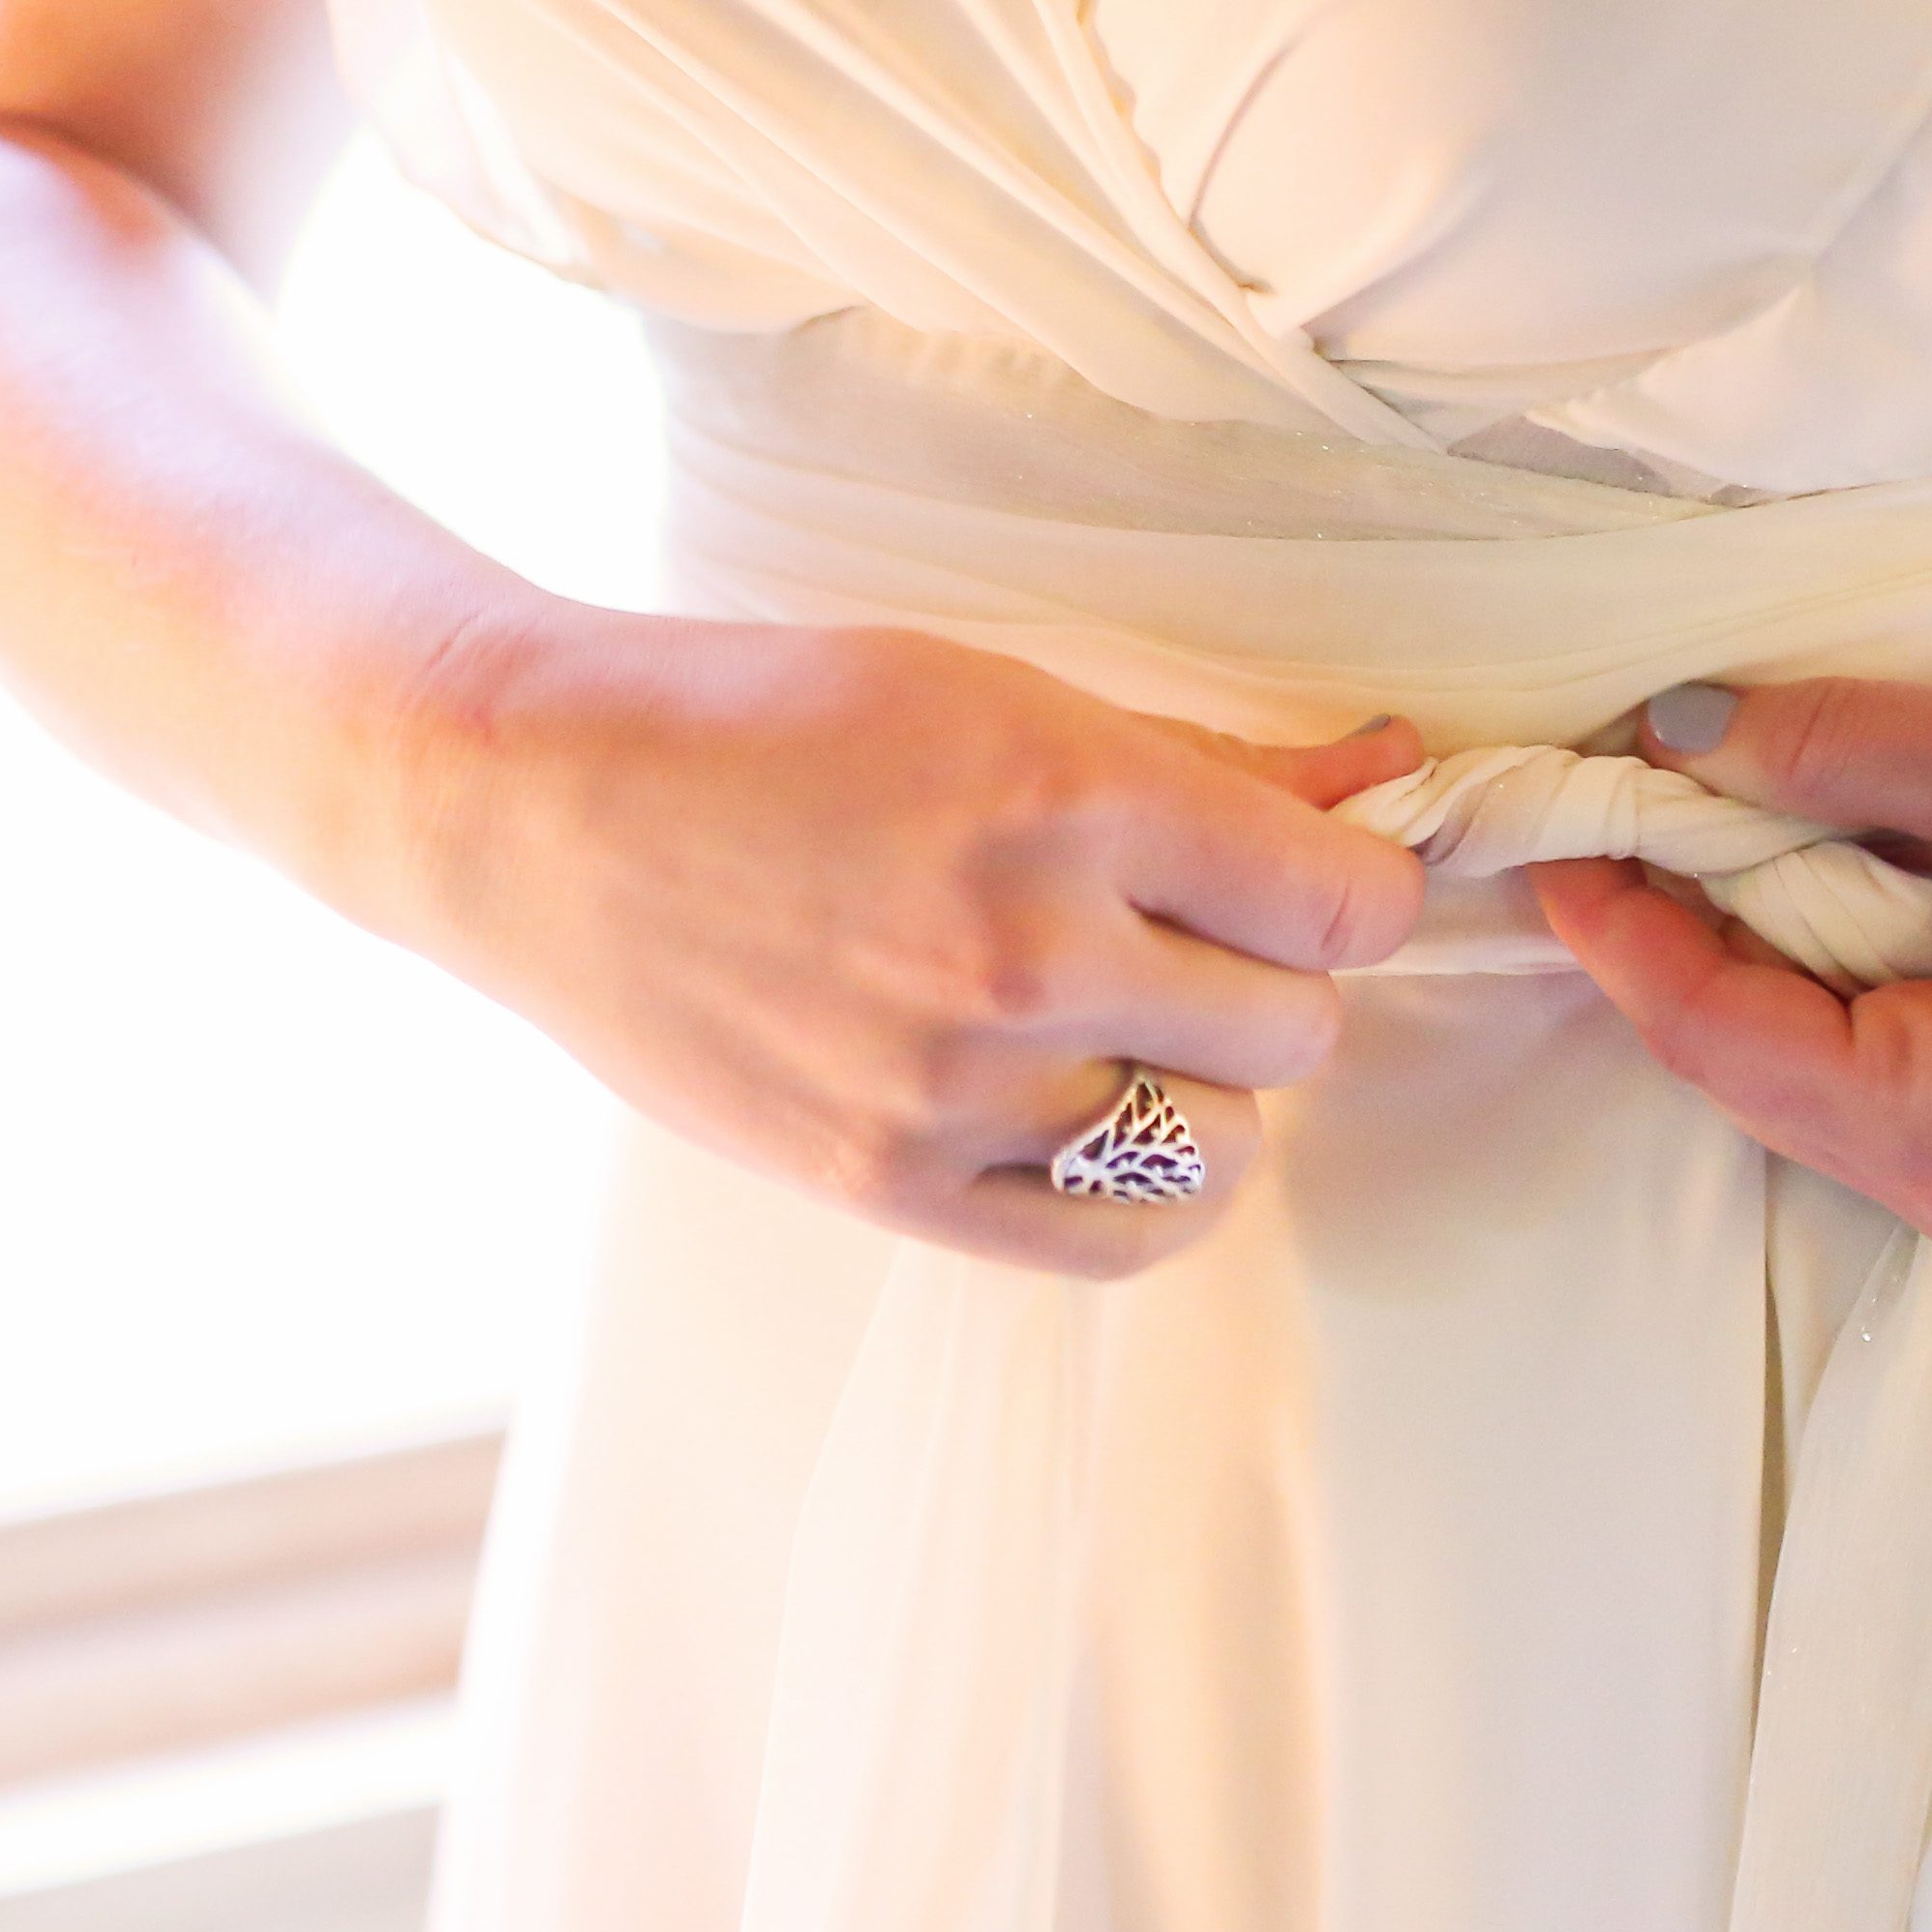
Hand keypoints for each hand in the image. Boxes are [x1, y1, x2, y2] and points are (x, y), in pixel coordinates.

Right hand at [400, 613, 1427, 1276]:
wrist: (544, 806)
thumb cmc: (769, 721)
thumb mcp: (991, 689)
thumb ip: (1201, 760)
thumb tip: (1387, 775)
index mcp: (1063, 794)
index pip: (1339, 904)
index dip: (1353, 893)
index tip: (1314, 883)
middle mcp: (1023, 949)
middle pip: (1294, 1029)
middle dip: (1266, 982)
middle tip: (1183, 940)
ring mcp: (955, 1083)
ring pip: (1225, 1143)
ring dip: (1204, 1088)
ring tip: (1123, 1027)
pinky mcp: (889, 1179)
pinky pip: (1119, 1242)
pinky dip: (1150, 1192)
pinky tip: (1107, 1124)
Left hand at [1530, 679, 1931, 1261]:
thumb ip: (1830, 750)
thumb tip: (1671, 724)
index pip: (1710, 1031)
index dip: (1613, 911)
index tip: (1537, 805)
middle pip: (1755, 1050)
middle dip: (1686, 912)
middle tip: (1610, 772)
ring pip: (1826, 1041)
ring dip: (1772, 919)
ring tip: (1712, 783)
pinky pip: (1906, 1037)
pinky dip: (1859, 938)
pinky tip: (1839, 835)